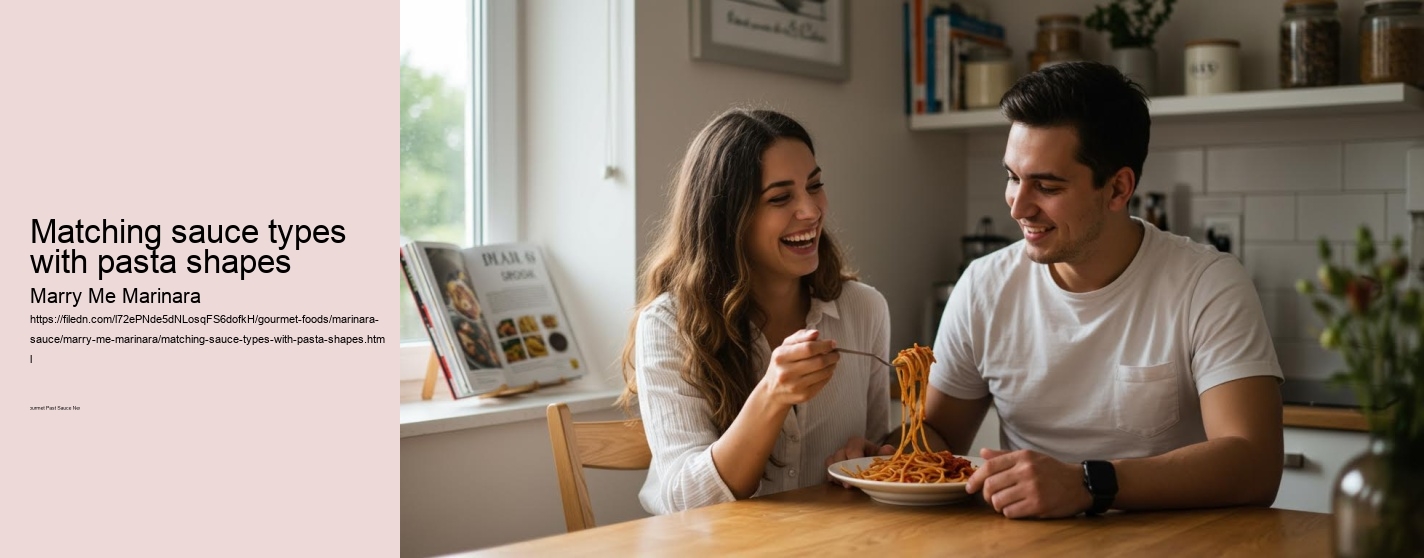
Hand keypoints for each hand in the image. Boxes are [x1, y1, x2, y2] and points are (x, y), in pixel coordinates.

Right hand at [757, 329, 839, 407]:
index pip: (808, 348)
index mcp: (781, 356)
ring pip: (823, 372)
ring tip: (832, 361)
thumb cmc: (782, 365)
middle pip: (818, 361)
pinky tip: (827, 370)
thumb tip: (816, 333)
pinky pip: (823, 382)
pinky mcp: (804, 395)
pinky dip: (829, 374)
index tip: (832, 343)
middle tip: (835, 353)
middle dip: (832, 355)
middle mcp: (786, 372)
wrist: (773, 391)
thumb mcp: (785, 346)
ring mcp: (796, 385)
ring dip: (832, 365)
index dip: (824, 345)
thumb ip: (800, 336)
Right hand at [824, 436, 894, 487]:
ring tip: (845, 485)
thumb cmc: (874, 456)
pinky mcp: (833, 467)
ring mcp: (837, 457)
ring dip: (836, 475)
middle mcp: (844, 448)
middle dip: (843, 470)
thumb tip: (888, 450)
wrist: (869, 460)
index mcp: (857, 443)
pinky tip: (841, 485)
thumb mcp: (881, 453)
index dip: (854, 459)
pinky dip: (833, 479)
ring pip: (830, 463)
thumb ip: (885, 452)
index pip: (852, 449)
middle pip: (839, 456)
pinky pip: (828, 471)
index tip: (858, 472)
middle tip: (849, 484)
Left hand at [964, 448, 1091, 518]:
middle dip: (986, 495)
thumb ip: (1005, 456)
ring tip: (1005, 504)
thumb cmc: (1052, 471)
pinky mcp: (1038, 505)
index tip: (970, 487)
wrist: (1079, 484)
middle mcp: (1026, 471)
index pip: (990, 466)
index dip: (975, 478)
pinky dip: (1009, 513)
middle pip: (991, 486)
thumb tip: (983, 453)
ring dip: (998, 506)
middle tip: (991, 499)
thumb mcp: (1030, 457)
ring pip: (998, 501)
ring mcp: (1032, 488)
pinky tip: (1017, 509)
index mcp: (1022, 457)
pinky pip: (1011, 513)